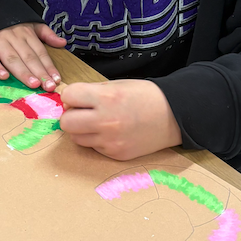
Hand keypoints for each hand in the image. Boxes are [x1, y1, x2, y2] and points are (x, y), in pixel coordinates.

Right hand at [0, 23, 66, 90]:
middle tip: (48, 86)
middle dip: (39, 72)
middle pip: (28, 57)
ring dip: (23, 72)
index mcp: (26, 32)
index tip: (56, 80)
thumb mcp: (29, 22)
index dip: (49, 66)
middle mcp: (13, 37)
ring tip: (33, 84)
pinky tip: (4, 76)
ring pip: (11, 58)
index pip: (40, 52)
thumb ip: (45, 34)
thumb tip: (63, 43)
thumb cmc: (6, 20)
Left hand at [59, 79, 181, 158]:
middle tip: (83, 112)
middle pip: (66, 123)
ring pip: (76, 138)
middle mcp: (105, 121)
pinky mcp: (116, 154)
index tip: (79, 97)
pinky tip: (112, 132)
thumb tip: (69, 100)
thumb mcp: (117, 85)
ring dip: (82, 130)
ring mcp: (110, 141)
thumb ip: (92, 92)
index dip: (71, 96)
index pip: (68, 96)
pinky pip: (93, 148)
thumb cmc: (145, 96)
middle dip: (71, 116)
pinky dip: (97, 140)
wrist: (174, 116)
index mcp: (106, 98)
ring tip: (97, 123)